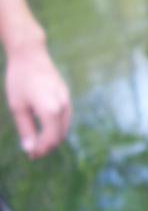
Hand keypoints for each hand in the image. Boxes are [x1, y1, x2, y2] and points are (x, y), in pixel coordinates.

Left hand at [5, 42, 71, 158]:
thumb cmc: (20, 80)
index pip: (50, 139)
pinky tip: (44, 127)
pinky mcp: (65, 97)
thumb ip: (25, 129)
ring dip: (53, 137)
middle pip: (59, 135)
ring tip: (38, 142)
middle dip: (47, 146)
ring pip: (64, 127)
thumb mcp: (18, 106)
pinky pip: (65, 118)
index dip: (40, 150)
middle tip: (33, 152)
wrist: (31, 55)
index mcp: (50, 111)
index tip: (30, 155)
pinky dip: (56, 127)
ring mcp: (67, 101)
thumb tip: (30, 149)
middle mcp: (63, 107)